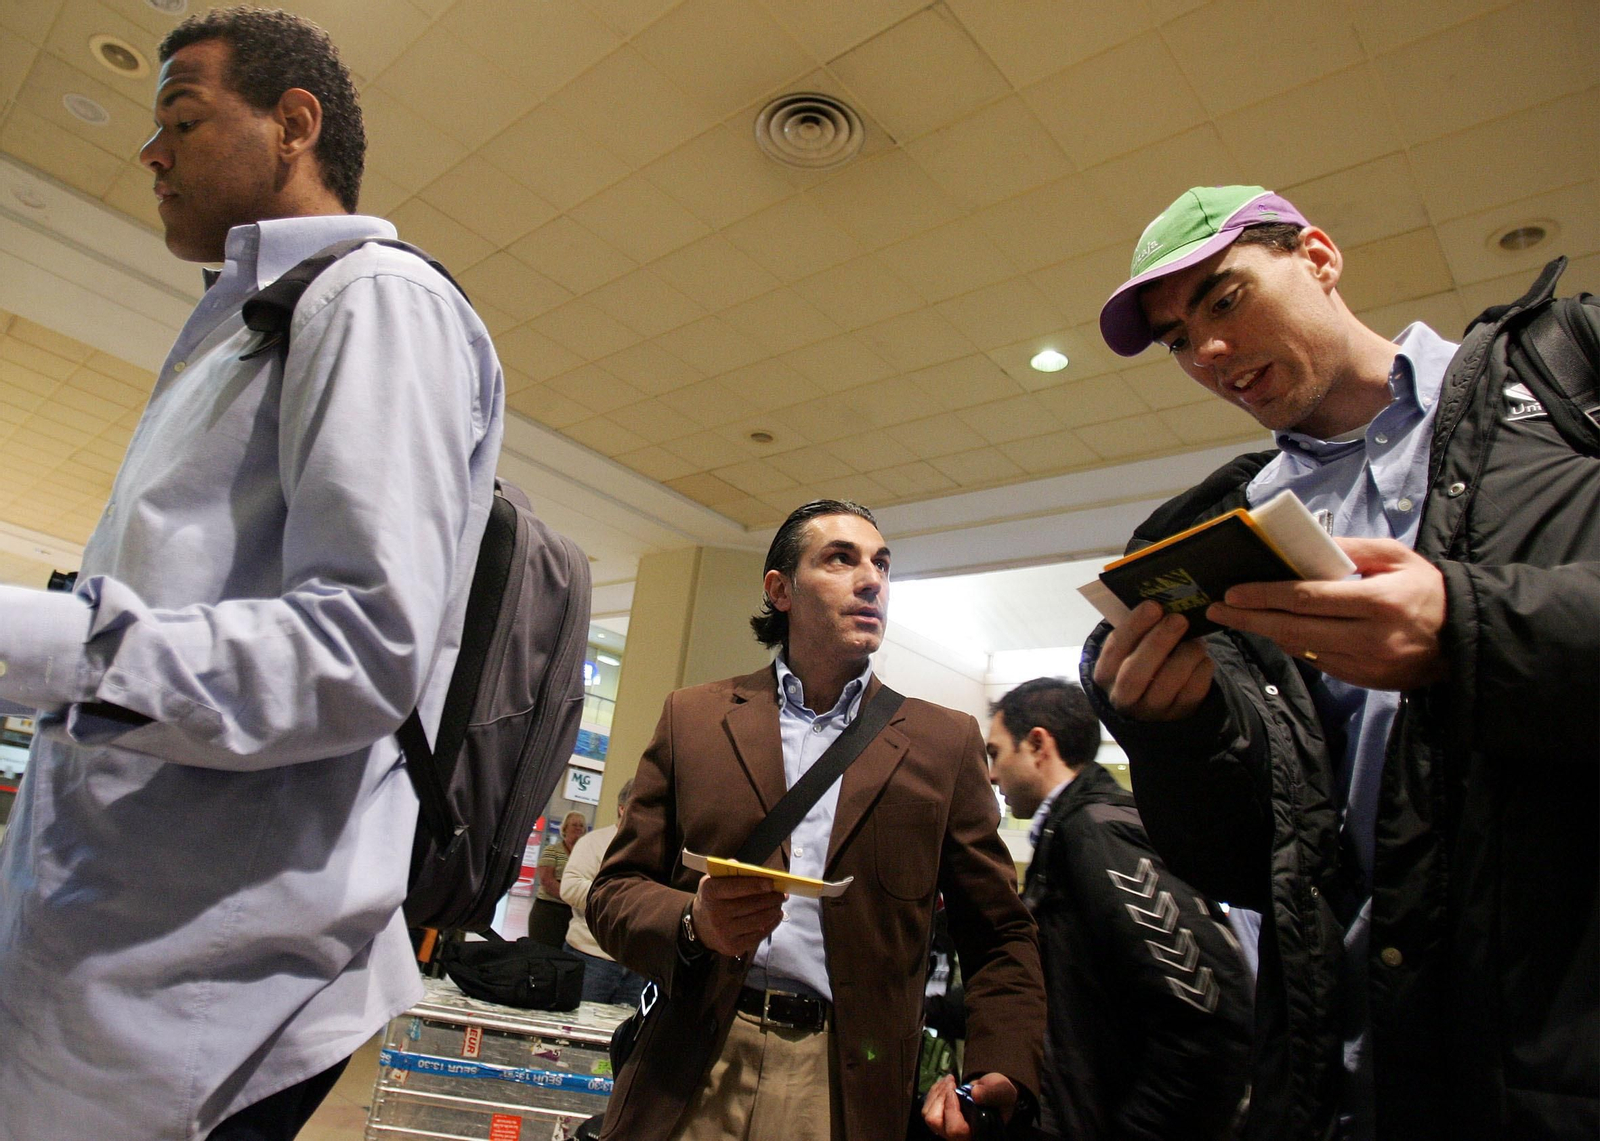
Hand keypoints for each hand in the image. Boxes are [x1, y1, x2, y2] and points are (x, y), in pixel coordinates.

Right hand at [690, 875, 784, 957]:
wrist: (701, 927)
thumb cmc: (714, 898)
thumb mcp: (715, 881)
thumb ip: (731, 872)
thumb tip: (753, 870)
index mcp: (711, 892)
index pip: (737, 887)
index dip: (757, 885)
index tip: (772, 883)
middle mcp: (716, 913)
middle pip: (751, 905)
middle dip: (771, 899)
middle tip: (783, 894)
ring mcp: (724, 932)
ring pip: (758, 920)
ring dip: (773, 911)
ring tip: (779, 904)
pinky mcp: (733, 947)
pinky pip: (758, 935)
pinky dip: (771, 925)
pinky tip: (776, 917)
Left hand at [922, 1073, 1017, 1138]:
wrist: (993, 1093)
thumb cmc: (1000, 1096)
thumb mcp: (1002, 1091)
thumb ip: (991, 1093)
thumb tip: (974, 1093)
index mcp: (975, 1134)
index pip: (955, 1130)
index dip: (951, 1108)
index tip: (955, 1088)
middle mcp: (959, 1136)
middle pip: (935, 1123)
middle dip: (940, 1098)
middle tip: (951, 1081)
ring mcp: (947, 1129)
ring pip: (928, 1114)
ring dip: (936, 1093)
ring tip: (950, 1080)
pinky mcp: (941, 1119)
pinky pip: (927, 1107)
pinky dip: (934, 1092)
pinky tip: (945, 1083)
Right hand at [1090, 600, 1215, 720]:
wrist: (1153, 705)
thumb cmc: (1139, 663)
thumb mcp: (1129, 650)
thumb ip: (1137, 631)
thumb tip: (1160, 603)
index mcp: (1105, 674)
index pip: (1114, 650)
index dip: (1134, 627)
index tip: (1154, 606)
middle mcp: (1123, 697)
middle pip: (1135, 673)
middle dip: (1158, 642)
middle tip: (1179, 619)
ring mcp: (1152, 710)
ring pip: (1167, 683)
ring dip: (1185, 655)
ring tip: (1196, 639)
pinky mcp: (1179, 715)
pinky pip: (1193, 691)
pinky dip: (1201, 670)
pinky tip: (1202, 658)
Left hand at [1207, 537, 1447, 689]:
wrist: (1463, 638)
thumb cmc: (1426, 589)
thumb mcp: (1395, 557)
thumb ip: (1352, 549)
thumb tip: (1306, 545)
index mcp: (1378, 603)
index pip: (1308, 599)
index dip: (1266, 596)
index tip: (1234, 591)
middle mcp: (1369, 638)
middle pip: (1294, 629)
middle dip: (1250, 618)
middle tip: (1218, 609)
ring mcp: (1365, 664)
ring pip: (1301, 649)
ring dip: (1266, 632)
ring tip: (1238, 617)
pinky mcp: (1364, 680)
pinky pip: (1317, 662)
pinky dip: (1293, 645)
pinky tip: (1274, 630)